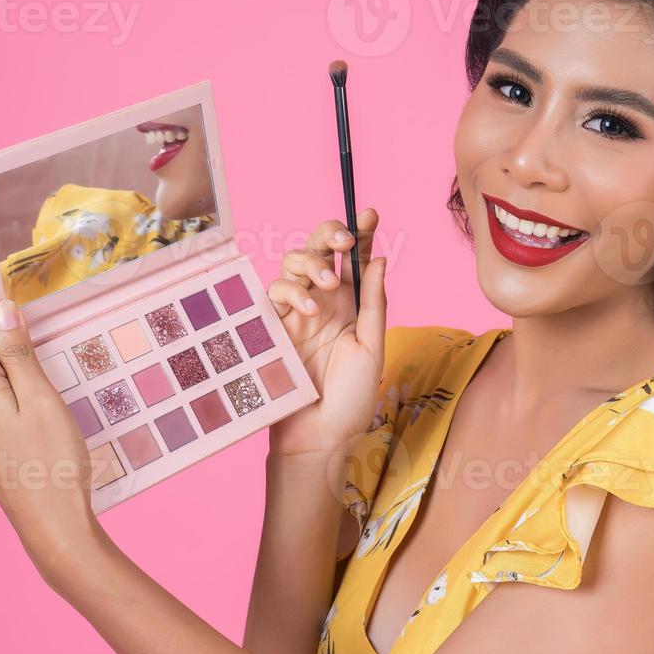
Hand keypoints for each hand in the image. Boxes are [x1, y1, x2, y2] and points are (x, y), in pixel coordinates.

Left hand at [0, 292, 102, 583]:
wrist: (53, 526)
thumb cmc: (53, 462)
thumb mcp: (41, 400)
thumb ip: (19, 353)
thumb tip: (2, 309)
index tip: (14, 280)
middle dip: (7, 329)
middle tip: (48, 322)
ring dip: (15, 359)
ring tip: (54, 366)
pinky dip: (16, 384)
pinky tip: (45, 399)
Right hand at [265, 207, 387, 458]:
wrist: (320, 437)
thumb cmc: (350, 398)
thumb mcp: (372, 348)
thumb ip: (374, 303)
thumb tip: (381, 258)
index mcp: (350, 304)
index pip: (355, 258)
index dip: (362, 233)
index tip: (371, 215)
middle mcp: (323, 302)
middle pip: (318, 249)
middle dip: (329, 234)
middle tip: (344, 240)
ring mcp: (296, 313)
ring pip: (292, 263)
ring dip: (310, 263)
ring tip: (327, 284)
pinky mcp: (272, 327)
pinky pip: (272, 293)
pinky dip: (290, 291)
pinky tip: (308, 309)